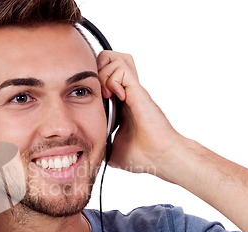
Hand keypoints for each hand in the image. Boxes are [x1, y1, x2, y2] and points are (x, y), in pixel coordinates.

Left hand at [97, 51, 183, 176]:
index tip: (90, 100)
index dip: (93, 81)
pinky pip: (120, 68)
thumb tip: (88, 154)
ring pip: (113, 57)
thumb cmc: (142, 155)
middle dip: (95, 70)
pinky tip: (115, 98)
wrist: (160, 157)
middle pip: (108, 59)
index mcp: (120, 103)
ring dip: (103, 73)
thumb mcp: (112, 149)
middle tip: (97, 93)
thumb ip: (100, 146)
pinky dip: (111, 80)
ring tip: (106, 94)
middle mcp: (126, 92)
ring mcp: (132, 89)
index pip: (103, 76)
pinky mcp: (137, 91)